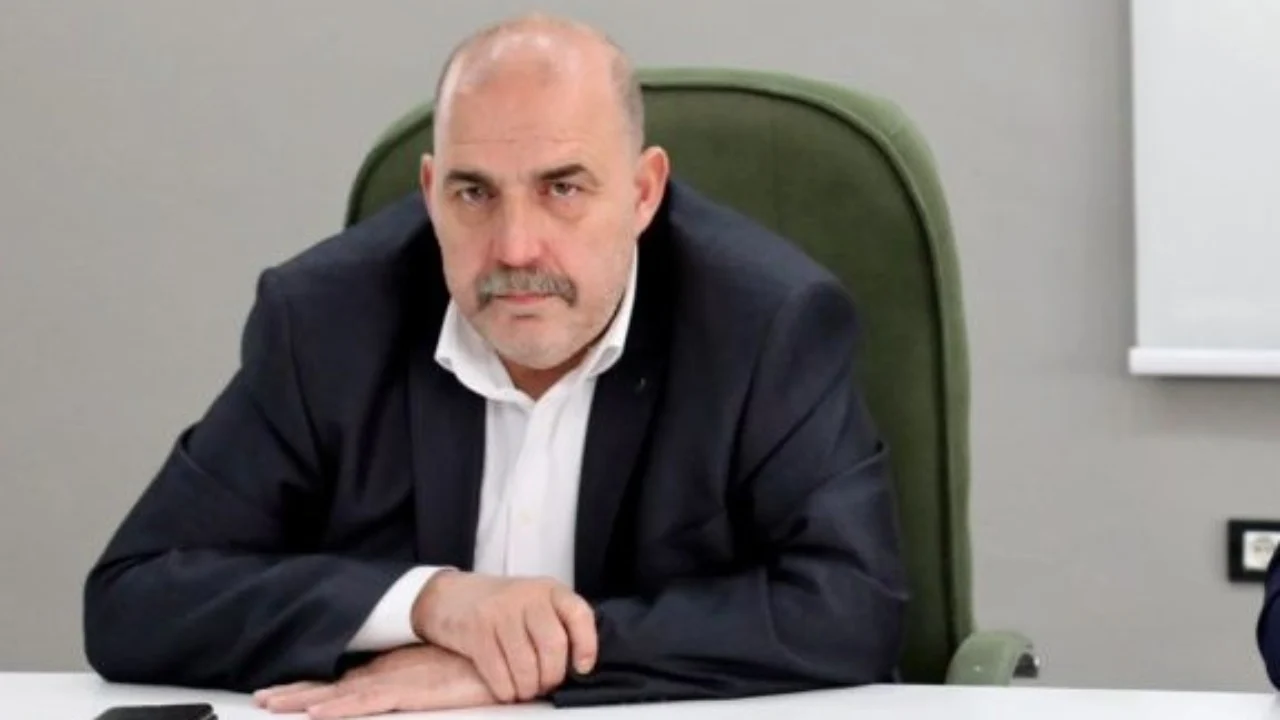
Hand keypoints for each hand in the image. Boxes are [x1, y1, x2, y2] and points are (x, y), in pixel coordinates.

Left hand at [252, 644, 495, 718]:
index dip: (310, 687)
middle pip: (331, 686)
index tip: (282, 692)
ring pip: (339, 694)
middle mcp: (386, 673)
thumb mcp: (438, 677)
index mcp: (391, 671)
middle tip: (262, 698)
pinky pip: (366, 702)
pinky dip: (339, 708)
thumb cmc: (475, 666)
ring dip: (303, 699)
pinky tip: (315, 712)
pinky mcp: (409, 690)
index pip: (342, 683)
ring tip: (271, 703)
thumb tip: (399, 690)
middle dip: (295, 692)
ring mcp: (395, 680)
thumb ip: (414, 683)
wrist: (504, 654)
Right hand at [412, 571, 597, 702]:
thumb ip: (557, 623)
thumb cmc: (501, 607)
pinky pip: (498, 672)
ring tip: (525, 690)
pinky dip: (505, 690)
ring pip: (526, 664)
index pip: (579, 614)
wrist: (451, 596)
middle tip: (545, 685)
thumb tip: (578, 665)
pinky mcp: (476, 631)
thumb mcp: (535, 603)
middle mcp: (527, 597)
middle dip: (552, 676)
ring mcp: (500, 612)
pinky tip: (507, 689)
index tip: (582, 667)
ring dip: (528, 688)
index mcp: (549, 590)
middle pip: (553, 646)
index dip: (587, 645)